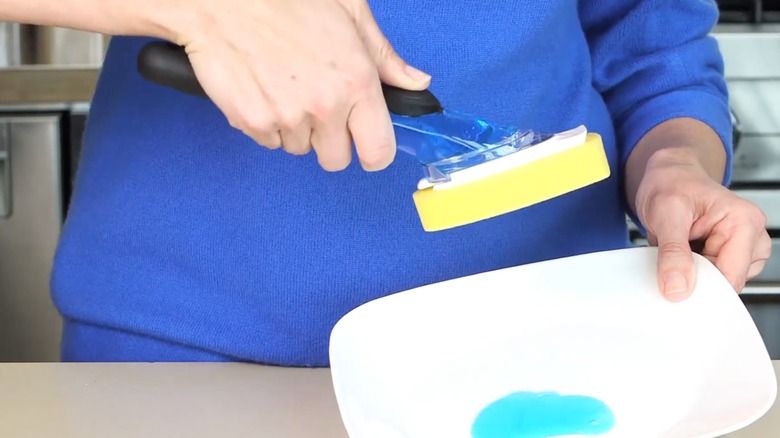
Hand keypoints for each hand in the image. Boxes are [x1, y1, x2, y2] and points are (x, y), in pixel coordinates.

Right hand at [169, 0, 430, 170]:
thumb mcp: (349, 12)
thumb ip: (385, 56)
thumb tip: (416, 83)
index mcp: (356, 82)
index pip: (378, 152)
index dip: (372, 150)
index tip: (364, 141)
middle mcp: (325, 106)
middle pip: (336, 159)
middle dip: (330, 139)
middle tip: (317, 102)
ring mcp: (286, 118)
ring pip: (300, 148)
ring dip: (297, 127)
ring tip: (285, 84)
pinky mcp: (253, 122)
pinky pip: (269, 141)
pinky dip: (267, 122)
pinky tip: (264, 87)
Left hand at [635, 148, 770, 300]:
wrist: (668, 177)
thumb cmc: (671, 184)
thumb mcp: (665, 215)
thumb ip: (672, 253)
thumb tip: (677, 288)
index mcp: (744, 222)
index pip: (732, 276)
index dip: (702, 287)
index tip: (675, 288)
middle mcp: (752, 236)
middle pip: (727, 282)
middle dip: (696, 279)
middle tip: (672, 255)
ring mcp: (744, 248)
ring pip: (719, 283)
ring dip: (692, 274)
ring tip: (680, 247)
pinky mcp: (731, 255)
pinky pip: (712, 278)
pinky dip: (692, 271)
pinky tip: (684, 253)